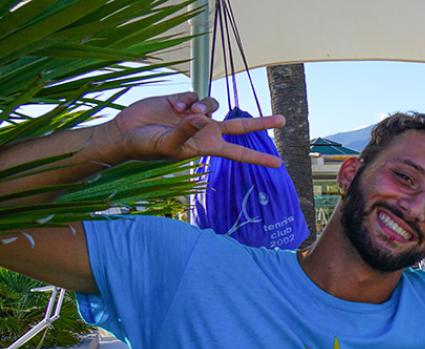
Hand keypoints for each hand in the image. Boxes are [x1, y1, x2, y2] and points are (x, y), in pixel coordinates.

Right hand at [97, 92, 285, 167]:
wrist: (126, 134)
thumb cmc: (146, 147)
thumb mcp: (167, 145)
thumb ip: (185, 132)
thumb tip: (202, 118)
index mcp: (207, 146)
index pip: (238, 153)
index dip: (258, 157)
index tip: (278, 164)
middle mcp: (206, 131)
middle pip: (240, 125)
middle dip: (261, 122)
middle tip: (283, 120)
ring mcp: (195, 115)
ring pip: (213, 104)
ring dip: (202, 106)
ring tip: (184, 113)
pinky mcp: (183, 101)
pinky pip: (194, 95)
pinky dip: (186, 100)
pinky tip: (172, 107)